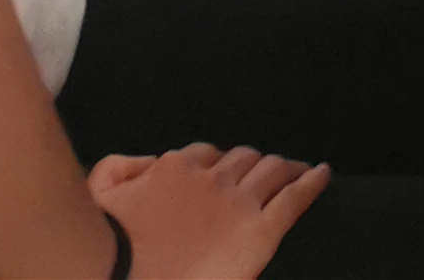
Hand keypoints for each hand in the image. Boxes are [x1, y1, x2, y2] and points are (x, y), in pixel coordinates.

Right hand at [92, 144, 328, 279]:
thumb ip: (121, 167)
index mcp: (177, 169)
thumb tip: (148, 161)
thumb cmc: (107, 244)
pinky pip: (295, 197)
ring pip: (272, 170)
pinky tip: (322, 173)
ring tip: (296, 170)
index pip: (207, 155)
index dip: (217, 164)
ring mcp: (238, 204)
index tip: (223, 172)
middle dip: (255, 163)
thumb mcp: (101, 192)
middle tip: (267, 169)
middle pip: (244, 159)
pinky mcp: (259, 232)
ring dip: (284, 167)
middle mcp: (211, 179)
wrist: (118, 276)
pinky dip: (312, 181)